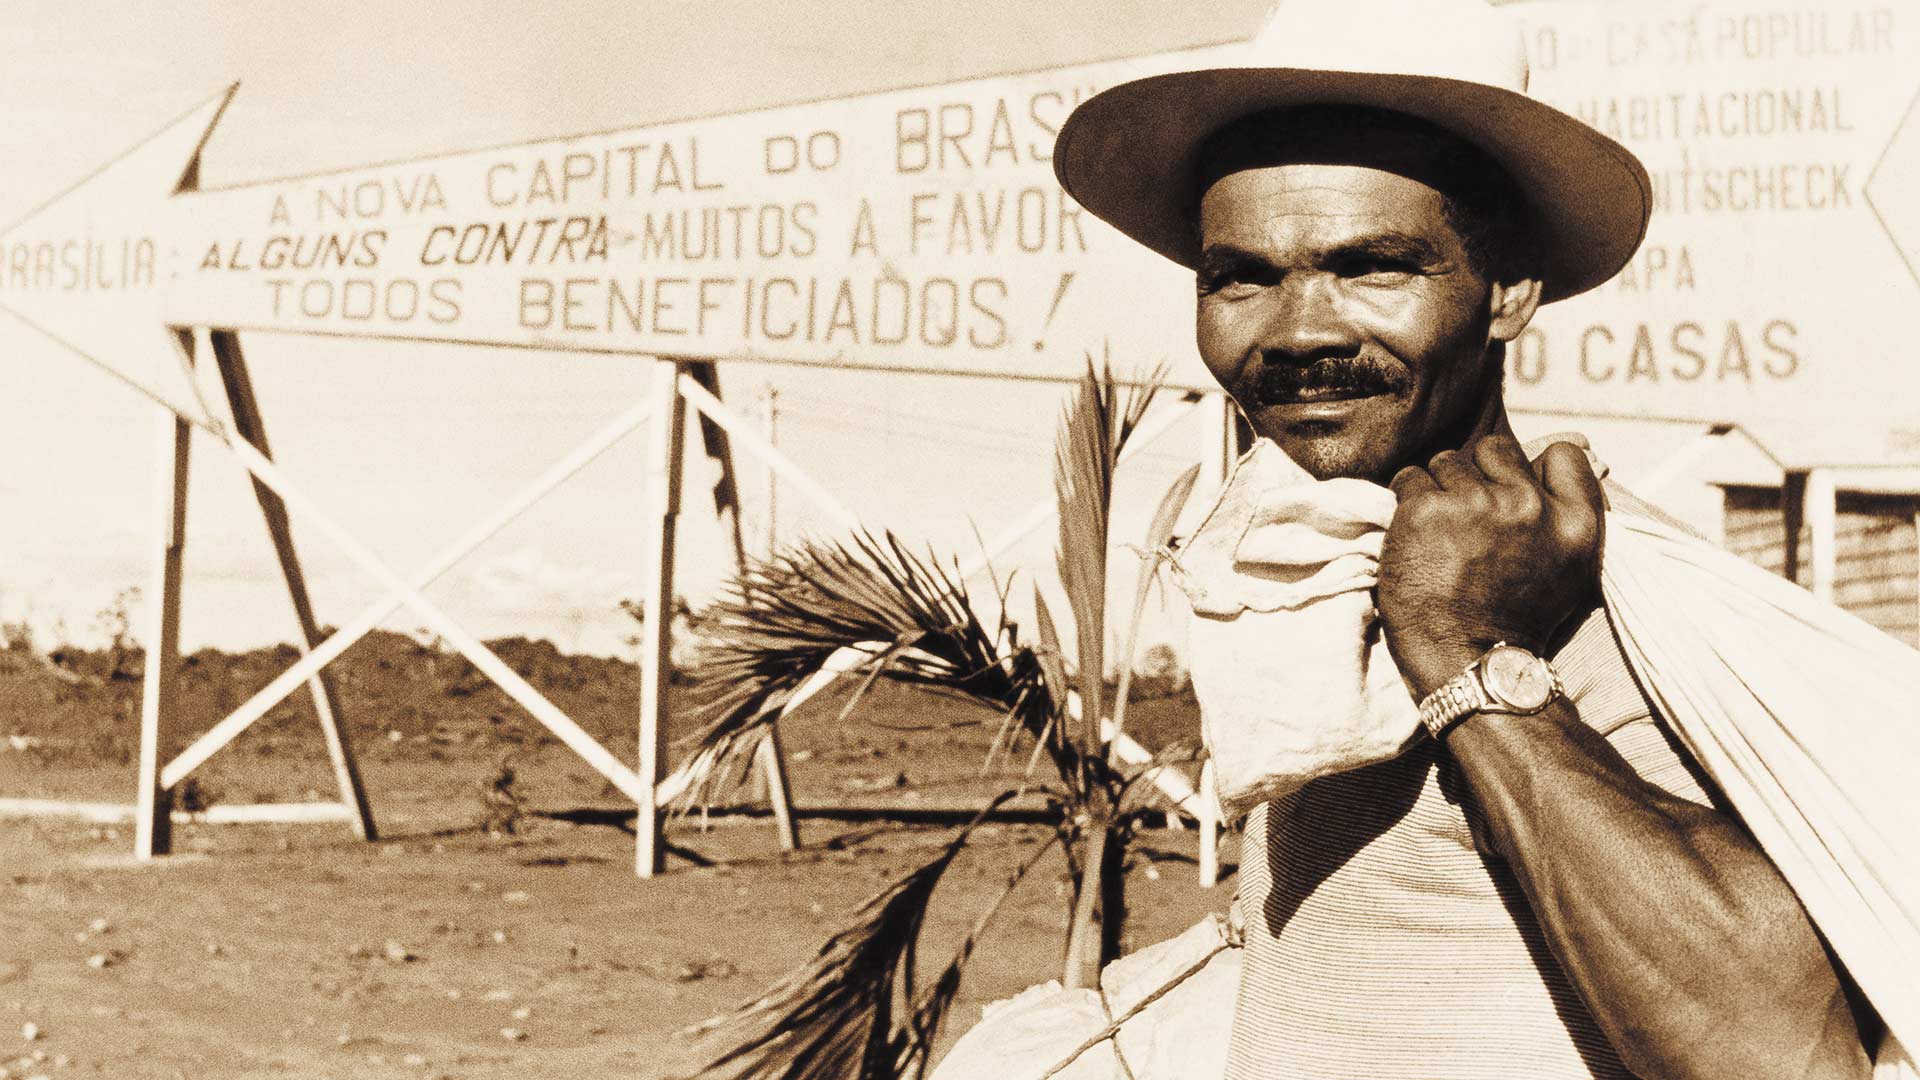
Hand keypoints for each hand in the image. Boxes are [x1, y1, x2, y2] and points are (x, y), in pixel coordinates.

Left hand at [1376, 435, 1603, 697]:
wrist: (1466, 665)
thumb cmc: (1513, 620)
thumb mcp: (1567, 567)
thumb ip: (1568, 508)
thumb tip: (1570, 444)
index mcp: (1576, 522)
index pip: (1564, 455)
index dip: (1532, 470)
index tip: (1512, 497)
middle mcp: (1530, 505)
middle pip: (1495, 449)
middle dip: (1478, 476)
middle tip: (1467, 523)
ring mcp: (1476, 504)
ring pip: (1447, 463)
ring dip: (1438, 491)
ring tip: (1440, 537)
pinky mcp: (1425, 509)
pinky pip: (1408, 479)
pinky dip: (1405, 504)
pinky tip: (1413, 539)